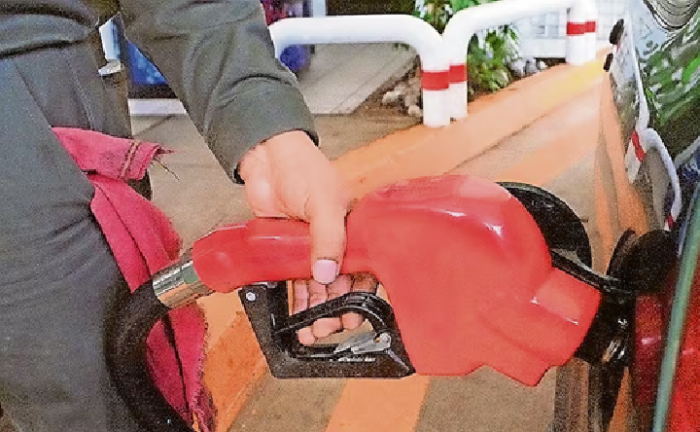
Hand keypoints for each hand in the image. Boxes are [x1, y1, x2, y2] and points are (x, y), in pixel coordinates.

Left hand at [238, 131, 376, 344]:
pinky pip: (296, 280)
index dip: (359, 294)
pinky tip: (297, 316)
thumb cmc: (302, 168)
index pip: (365, 268)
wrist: (266, 158)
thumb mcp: (324, 202)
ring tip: (311, 330)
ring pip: (318, 287)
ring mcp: (311, 246)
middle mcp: (336, 240)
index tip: (352, 315)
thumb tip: (327, 273)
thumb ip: (328, 238)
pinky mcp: (288, 250)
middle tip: (327, 327)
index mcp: (355, 228)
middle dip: (335, 308)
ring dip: (316, 310)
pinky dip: (297, 299)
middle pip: (341, 283)